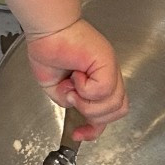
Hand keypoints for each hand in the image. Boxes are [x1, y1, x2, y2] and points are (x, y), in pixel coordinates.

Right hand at [25, 17, 127, 139]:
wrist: (47, 30)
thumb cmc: (49, 49)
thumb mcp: (55, 88)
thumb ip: (68, 102)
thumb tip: (75, 106)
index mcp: (99, 81)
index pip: (110, 112)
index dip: (94, 129)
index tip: (78, 135)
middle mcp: (109, 75)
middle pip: (117, 111)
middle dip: (92, 116)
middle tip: (74, 100)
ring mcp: (111, 69)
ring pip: (114, 104)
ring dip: (87, 103)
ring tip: (73, 87)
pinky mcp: (108, 63)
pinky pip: (103, 90)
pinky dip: (85, 89)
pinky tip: (75, 76)